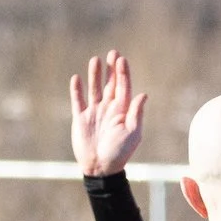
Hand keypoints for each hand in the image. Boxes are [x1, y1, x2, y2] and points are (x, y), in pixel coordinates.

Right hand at [69, 51, 146, 175]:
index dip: (122, 73)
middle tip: (112, 52)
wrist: (100, 168)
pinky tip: (77, 78)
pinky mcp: (81, 119)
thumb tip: (143, 94)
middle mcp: (108, 109)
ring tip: (95, 59)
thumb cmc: (119, 153)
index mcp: (122, 111)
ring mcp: (94, 113)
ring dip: (95, 75)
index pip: (123, 87)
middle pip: (110, 84)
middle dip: (111, 69)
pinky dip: (77, 90)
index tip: (121, 59)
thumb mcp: (132, 133)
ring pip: (94, 89)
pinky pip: (78, 101)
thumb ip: (136, 113)